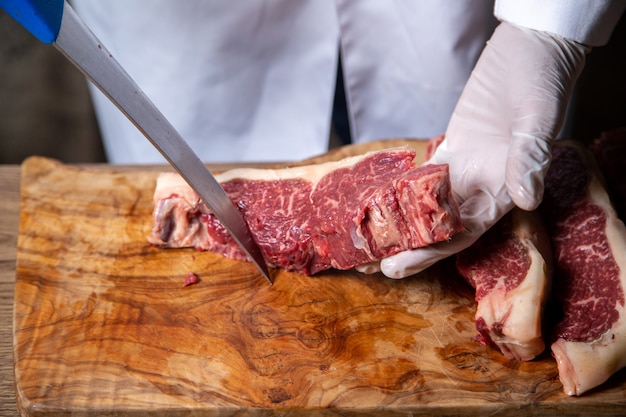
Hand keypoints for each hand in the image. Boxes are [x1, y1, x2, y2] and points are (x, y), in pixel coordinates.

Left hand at [368, 21, 588, 277]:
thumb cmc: (542, 81)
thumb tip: (527, 198)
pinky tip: (379, 200)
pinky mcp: (451, 149)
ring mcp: (465, 168)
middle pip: (441, 225)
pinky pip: (424, 176)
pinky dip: (403, 189)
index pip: (466, 229)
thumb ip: (529, 157)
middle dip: (409, 245)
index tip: (402, 265)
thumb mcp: (537, 117)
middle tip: (375, 262)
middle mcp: (483, 185)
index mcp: (506, 188)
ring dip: (402, 222)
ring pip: (429, 204)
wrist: (530, 52)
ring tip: (370, 238)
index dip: (434, 251)